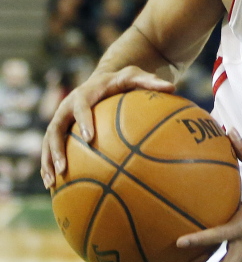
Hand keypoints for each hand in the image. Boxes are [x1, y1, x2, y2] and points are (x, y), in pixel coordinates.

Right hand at [41, 66, 174, 187]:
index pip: (81, 106)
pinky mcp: (60, 129)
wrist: (102, 78)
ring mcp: (61, 119)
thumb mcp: (135, 75)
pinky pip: (52, 148)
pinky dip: (50, 165)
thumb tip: (173, 88)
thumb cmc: (121, 80)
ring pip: (49, 141)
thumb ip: (151, 81)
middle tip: (63, 168)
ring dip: (48, 162)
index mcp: (84, 93)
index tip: (89, 137)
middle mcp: (67, 106)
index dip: (83, 120)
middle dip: (57, 149)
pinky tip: (55, 186)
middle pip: (55, 128)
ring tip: (52, 183)